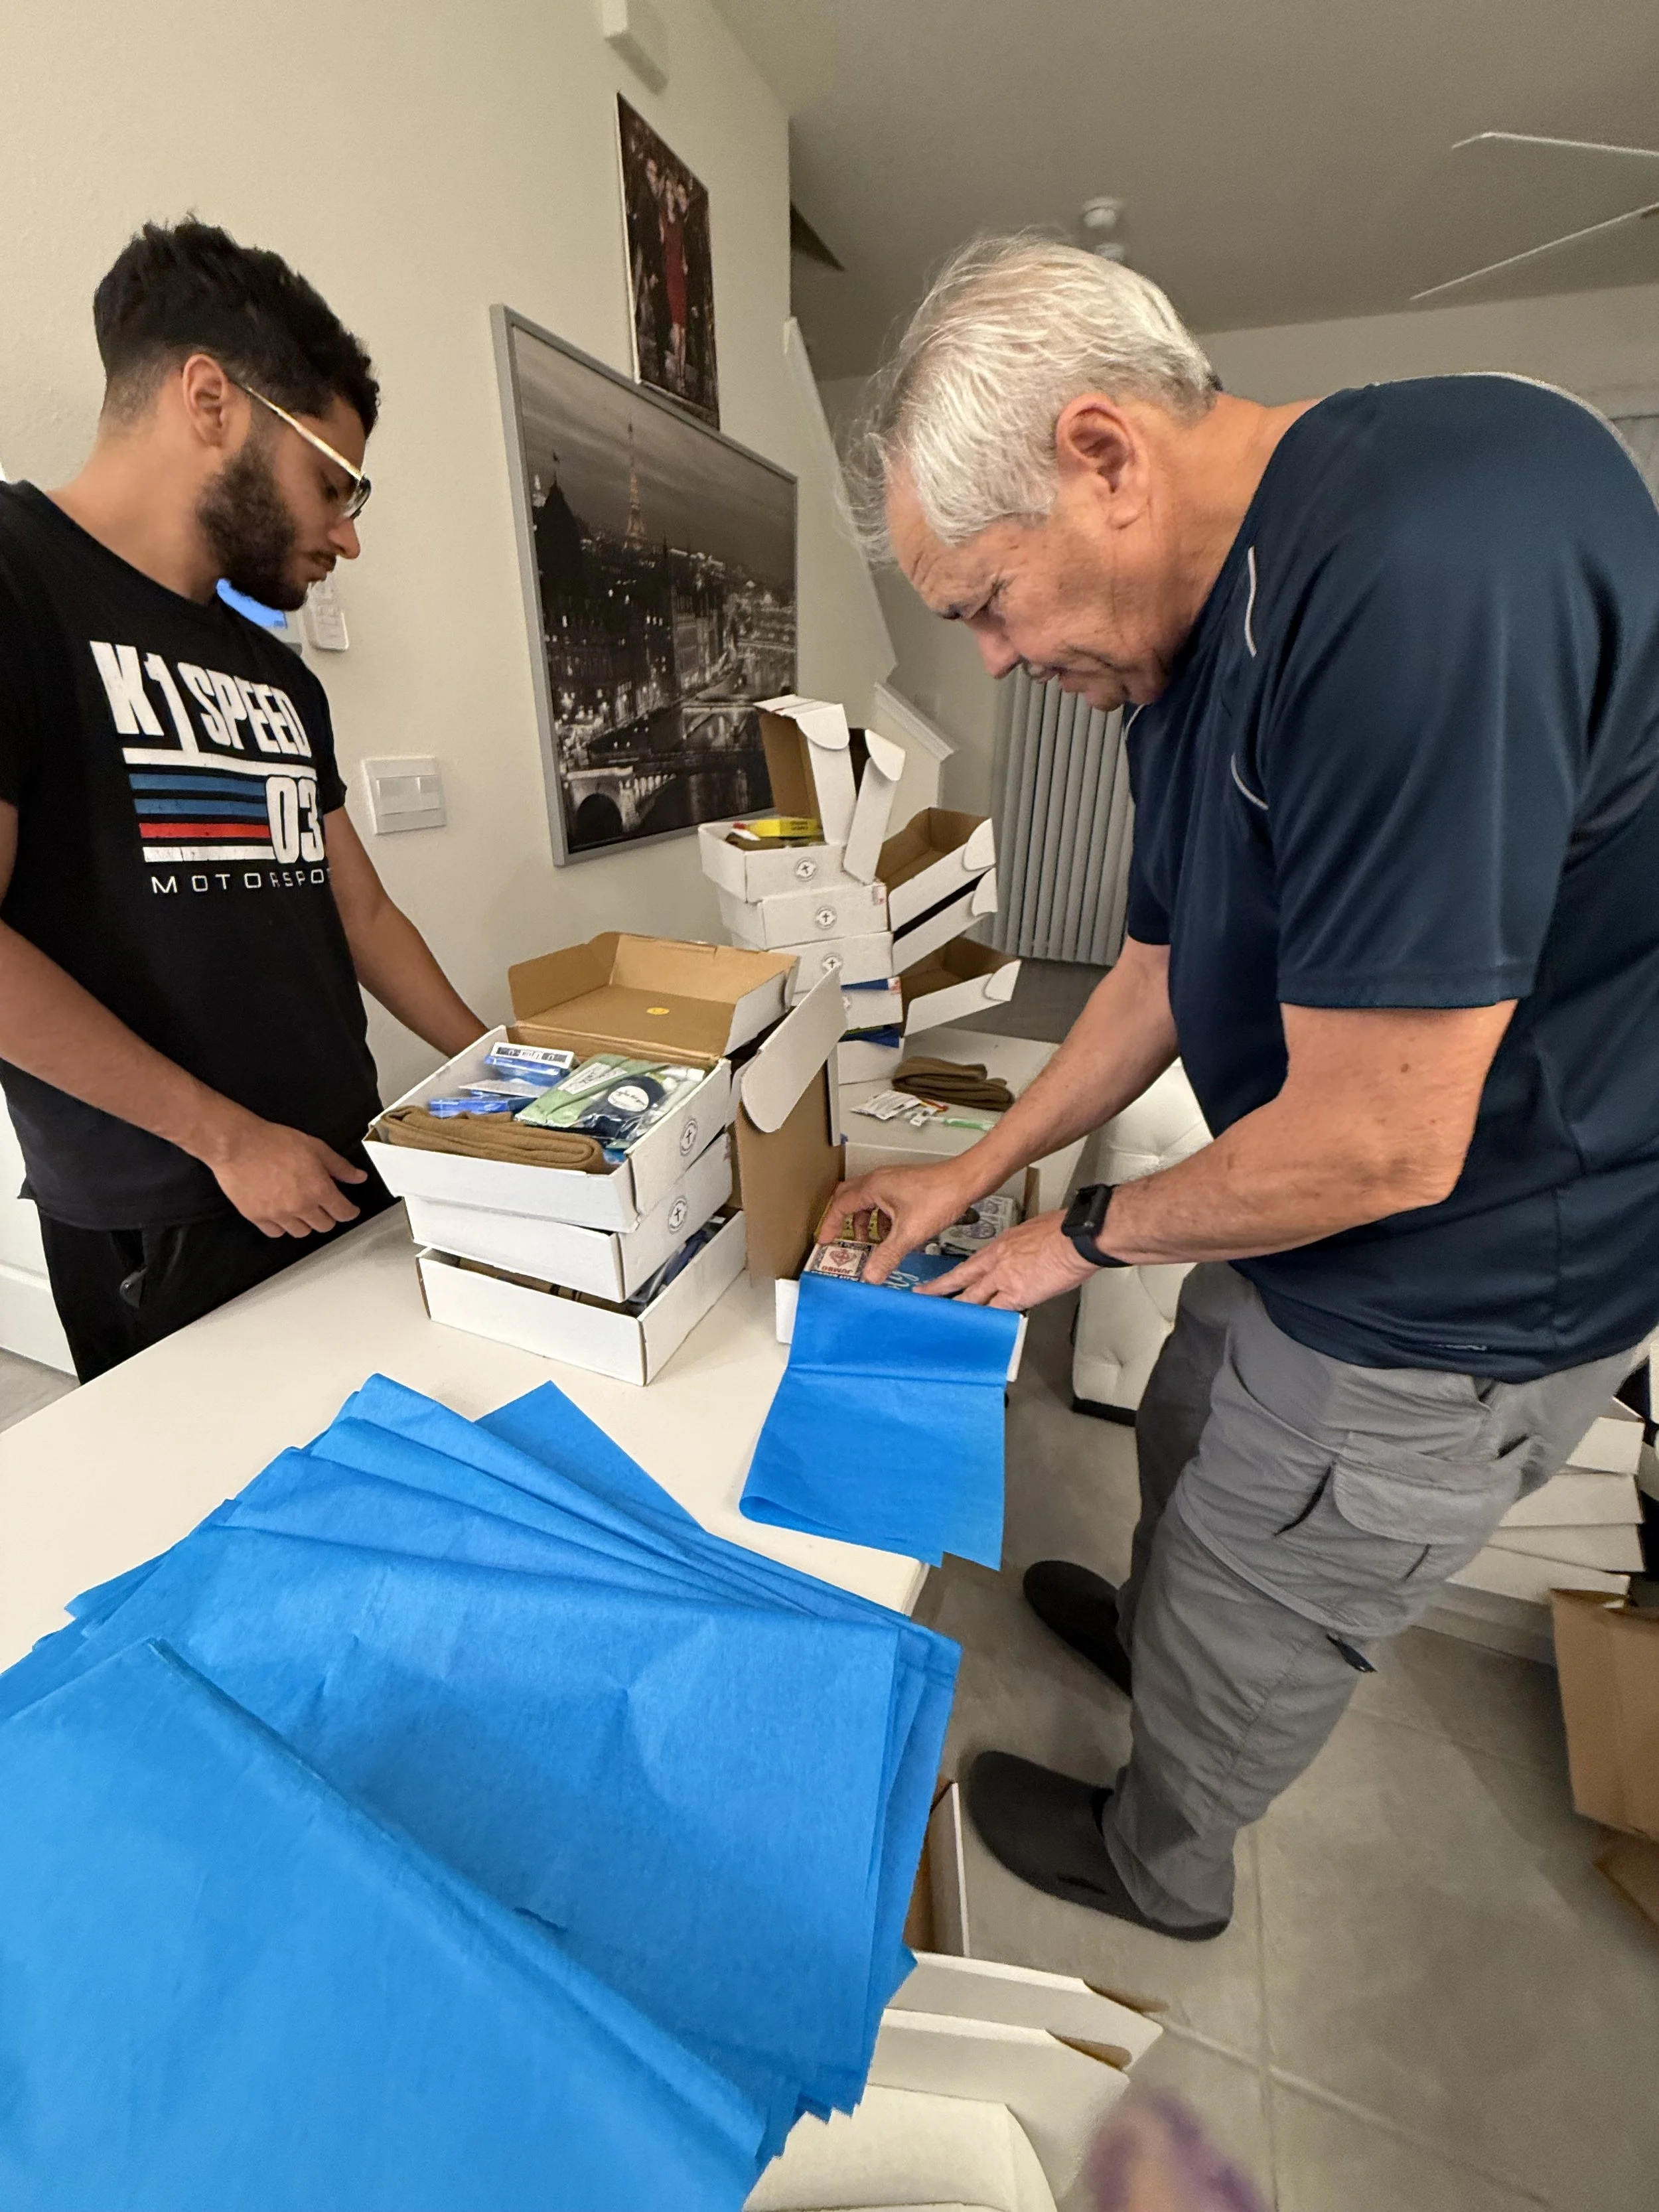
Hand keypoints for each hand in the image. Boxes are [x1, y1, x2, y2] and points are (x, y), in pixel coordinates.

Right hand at [199, 1111, 368, 1238]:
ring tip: (302, 1208)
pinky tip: (282, 1213)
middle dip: (328, 1216)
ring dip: (306, 1222)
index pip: (343, 1213)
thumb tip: (358, 1177)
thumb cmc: (273, 1142)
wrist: (237, 1144)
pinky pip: (276, 1232)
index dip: (350, 1211)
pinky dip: (282, 1226)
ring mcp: (278, 1215)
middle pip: (324, 1226)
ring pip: (301, 1232)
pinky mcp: (257, 1217)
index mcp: (318, 1189)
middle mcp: (300, 1206)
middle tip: (324, 1204)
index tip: (349, 1209)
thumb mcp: (316, 1147)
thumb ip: (340, 1166)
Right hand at [816, 1160, 977, 1285]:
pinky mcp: (906, 1186)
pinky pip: (884, 1202)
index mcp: (873, 1187)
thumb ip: (887, 1255)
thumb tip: (870, 1275)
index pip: (840, 1206)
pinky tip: (895, 1235)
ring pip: (868, 1202)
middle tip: (843, 1240)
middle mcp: (880, 1181)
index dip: (830, 1225)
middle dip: (845, 1221)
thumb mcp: (910, 1233)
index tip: (825, 1240)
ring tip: (873, 1244)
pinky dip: (883, 1220)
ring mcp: (893, 1181)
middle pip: (849, 1199)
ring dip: (867, 1223)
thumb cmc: (941, 1195)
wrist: (967, 1180)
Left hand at [921, 1210, 1095, 1309]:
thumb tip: (1024, 1258)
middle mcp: (997, 1260)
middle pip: (962, 1277)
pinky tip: (974, 1330)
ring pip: (972, 1297)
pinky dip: (985, 1321)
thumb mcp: (1034, 1231)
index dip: (958, 1273)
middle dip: (940, 1288)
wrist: (1078, 1237)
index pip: (973, 1263)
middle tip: (922, 1294)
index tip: (948, 1279)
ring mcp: (1003, 1278)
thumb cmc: (1065, 1230)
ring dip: (957, 1310)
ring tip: (940, 1320)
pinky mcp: (1016, 1294)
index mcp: (1002, 1244)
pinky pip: (995, 1312)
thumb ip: (1021, 1247)